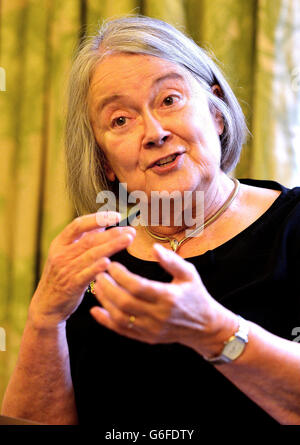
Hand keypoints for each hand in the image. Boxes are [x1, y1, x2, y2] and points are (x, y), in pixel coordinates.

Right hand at [29, 212, 135, 328]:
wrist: (46, 304)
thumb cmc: (61, 275)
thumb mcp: (66, 254)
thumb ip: (82, 239)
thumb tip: (101, 223)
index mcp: (60, 243)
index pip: (79, 225)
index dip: (98, 218)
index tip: (117, 216)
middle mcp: (61, 254)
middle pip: (90, 240)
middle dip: (112, 233)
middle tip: (130, 230)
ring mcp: (65, 270)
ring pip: (91, 255)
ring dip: (112, 246)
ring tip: (128, 239)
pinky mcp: (71, 286)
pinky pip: (86, 274)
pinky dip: (97, 267)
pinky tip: (109, 262)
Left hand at [90, 243, 235, 354]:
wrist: (204, 326)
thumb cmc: (195, 295)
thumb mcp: (189, 273)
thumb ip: (171, 261)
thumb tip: (154, 247)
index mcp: (169, 297)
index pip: (138, 286)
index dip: (121, 276)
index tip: (112, 265)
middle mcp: (159, 315)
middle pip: (125, 303)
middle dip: (108, 287)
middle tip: (99, 274)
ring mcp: (152, 329)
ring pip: (120, 318)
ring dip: (105, 302)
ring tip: (98, 286)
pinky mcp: (147, 338)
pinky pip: (122, 331)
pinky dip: (106, 321)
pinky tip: (96, 310)